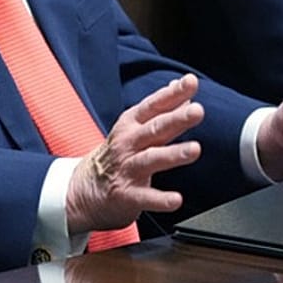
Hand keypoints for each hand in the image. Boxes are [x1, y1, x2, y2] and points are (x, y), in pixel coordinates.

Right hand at [65, 73, 202, 233]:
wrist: (84, 190)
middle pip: (155, 128)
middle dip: (177, 119)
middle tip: (198, 111)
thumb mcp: (134, 127)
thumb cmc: (117, 155)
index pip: (154, 105)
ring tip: (194, 149)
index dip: (173, 93)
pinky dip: (160, 199)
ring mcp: (127, 169)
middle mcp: (128, 143)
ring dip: (172, 154)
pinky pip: (145, 197)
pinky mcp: (127, 195)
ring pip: (151, 159)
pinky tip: (176, 200)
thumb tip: (178, 85)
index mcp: (131, 124)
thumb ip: (160, 108)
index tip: (191, 82)